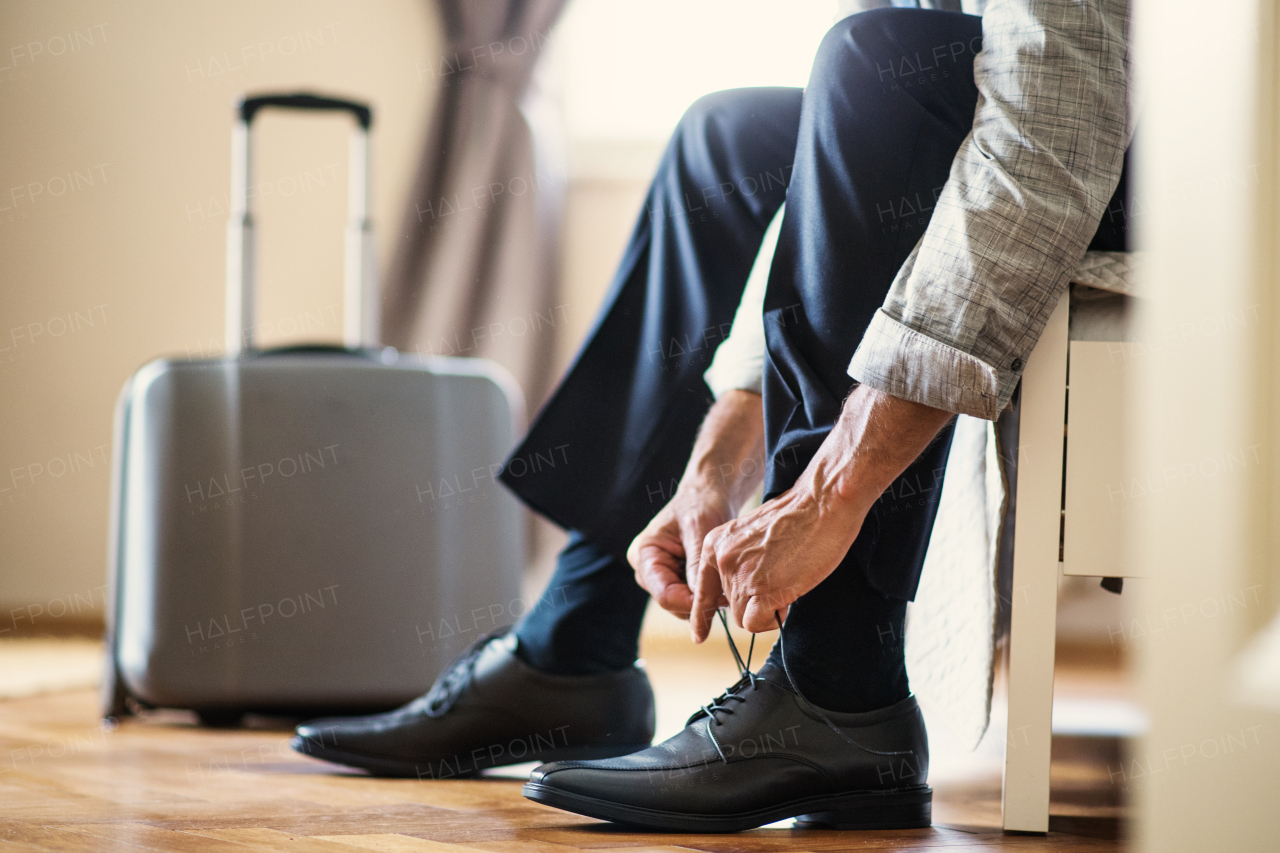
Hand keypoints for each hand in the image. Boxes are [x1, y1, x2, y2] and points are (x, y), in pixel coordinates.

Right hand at [626, 390, 765, 620]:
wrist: (709, 493)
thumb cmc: (702, 504)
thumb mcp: (700, 532)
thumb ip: (696, 566)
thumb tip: (700, 601)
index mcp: (644, 554)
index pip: (663, 593)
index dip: (689, 604)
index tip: (716, 604)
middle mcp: (647, 568)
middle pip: (670, 602)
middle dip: (697, 604)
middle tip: (728, 597)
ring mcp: (660, 574)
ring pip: (681, 603)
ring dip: (703, 601)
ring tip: (727, 590)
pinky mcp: (675, 576)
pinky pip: (689, 596)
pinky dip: (705, 595)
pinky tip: (722, 585)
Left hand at [693, 483, 866, 639]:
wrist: (821, 503)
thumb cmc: (799, 518)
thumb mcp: (754, 536)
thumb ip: (742, 561)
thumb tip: (747, 591)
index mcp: (716, 544)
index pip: (702, 588)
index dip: (701, 614)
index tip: (697, 636)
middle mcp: (721, 560)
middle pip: (731, 605)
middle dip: (756, 601)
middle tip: (782, 576)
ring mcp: (740, 576)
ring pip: (743, 618)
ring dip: (767, 609)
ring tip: (788, 581)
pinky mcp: (761, 590)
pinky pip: (755, 624)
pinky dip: (772, 619)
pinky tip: (787, 597)